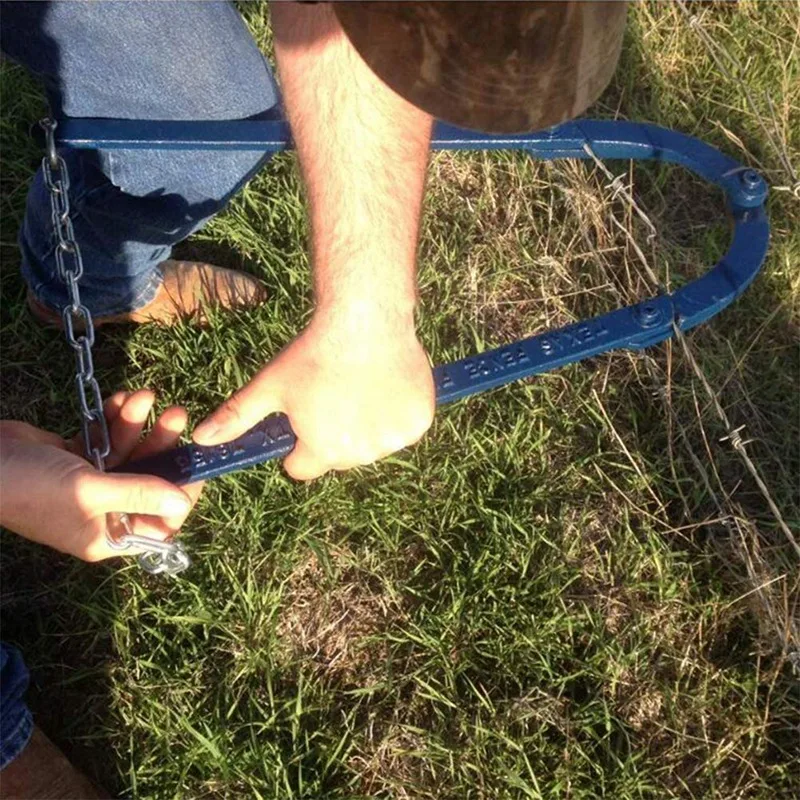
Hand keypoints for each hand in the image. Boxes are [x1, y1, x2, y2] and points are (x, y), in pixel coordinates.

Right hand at [0, 390, 202, 561]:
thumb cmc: (29, 486)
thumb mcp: (89, 491)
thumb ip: (138, 493)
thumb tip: (183, 503)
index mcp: (108, 534)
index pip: (160, 523)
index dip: (182, 496)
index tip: (196, 464)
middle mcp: (103, 512)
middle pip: (147, 479)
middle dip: (161, 445)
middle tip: (176, 413)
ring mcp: (89, 482)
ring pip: (128, 452)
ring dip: (136, 423)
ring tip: (145, 396)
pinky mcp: (76, 457)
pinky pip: (106, 437)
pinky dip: (114, 419)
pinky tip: (121, 398)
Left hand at [193, 308, 434, 479]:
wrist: (367, 319)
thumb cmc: (314, 352)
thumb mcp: (271, 384)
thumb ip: (237, 416)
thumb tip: (202, 441)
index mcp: (323, 450)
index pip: (303, 467)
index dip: (299, 446)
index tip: (305, 420)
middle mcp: (360, 453)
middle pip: (341, 456)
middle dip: (335, 434)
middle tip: (335, 394)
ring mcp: (393, 440)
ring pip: (375, 443)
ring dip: (369, 425)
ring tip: (361, 385)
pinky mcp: (418, 424)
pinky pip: (403, 429)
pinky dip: (397, 414)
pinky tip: (386, 384)